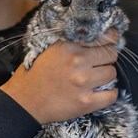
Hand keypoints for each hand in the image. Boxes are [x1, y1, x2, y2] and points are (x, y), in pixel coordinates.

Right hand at [0, 29, 119, 123]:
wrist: (24, 101)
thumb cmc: (35, 74)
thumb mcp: (49, 49)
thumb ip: (70, 41)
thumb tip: (95, 36)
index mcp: (68, 46)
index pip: (103, 37)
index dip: (110, 39)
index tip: (112, 40)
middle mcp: (78, 61)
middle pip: (111, 54)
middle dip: (106, 58)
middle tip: (98, 62)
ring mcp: (83, 82)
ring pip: (112, 73)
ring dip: (106, 75)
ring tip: (94, 78)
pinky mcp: (86, 102)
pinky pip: (112, 95)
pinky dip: (109, 93)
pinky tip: (100, 92)